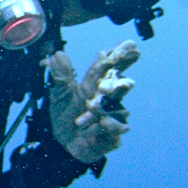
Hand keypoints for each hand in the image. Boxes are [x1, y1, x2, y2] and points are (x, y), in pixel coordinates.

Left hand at [44, 40, 140, 163]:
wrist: (64, 144)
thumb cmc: (65, 116)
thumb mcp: (60, 95)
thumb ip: (61, 76)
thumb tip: (58, 54)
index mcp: (94, 85)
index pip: (107, 68)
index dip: (118, 55)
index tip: (129, 44)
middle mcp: (107, 98)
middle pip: (119, 84)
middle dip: (119, 76)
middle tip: (122, 68)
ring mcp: (113, 116)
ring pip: (118, 106)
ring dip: (107, 105)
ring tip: (96, 103)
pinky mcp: (114, 134)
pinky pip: (116, 128)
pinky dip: (109, 126)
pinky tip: (103, 123)